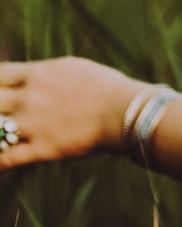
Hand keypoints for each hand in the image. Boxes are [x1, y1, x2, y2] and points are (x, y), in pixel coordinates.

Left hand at [0, 57, 144, 170]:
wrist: (125, 111)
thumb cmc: (106, 86)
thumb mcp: (73, 67)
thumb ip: (46, 72)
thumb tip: (31, 75)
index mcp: (38, 74)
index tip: (1, 89)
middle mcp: (29, 97)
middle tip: (3, 111)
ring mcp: (32, 124)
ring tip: (1, 133)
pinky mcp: (41, 148)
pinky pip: (6, 159)